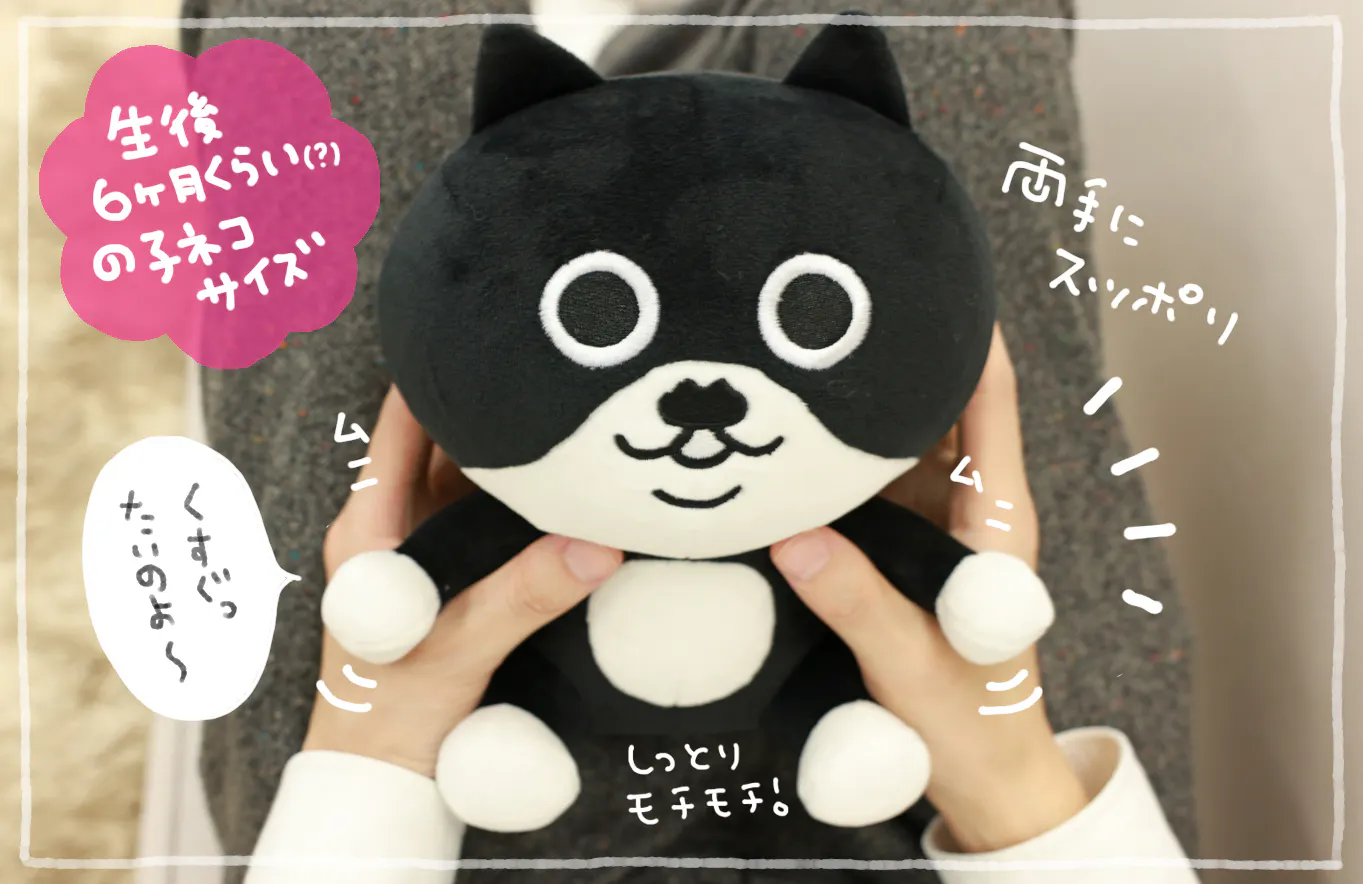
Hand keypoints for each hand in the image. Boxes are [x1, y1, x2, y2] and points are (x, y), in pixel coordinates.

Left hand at [304, 386, 622, 777]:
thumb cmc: (390, 713)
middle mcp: (393, 527)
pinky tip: (563, 487)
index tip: (486, 335)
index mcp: (370, 528)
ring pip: (469, 479)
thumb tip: (600, 544)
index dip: (434, 376)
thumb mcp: (459, 648)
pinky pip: (488, 518)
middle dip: (487, 407)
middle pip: (440, 442)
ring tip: (564, 413)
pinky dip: (521, 499)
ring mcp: (424, 550)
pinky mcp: (453, 575)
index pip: (397, 425)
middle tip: (546, 370)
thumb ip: (526, 595)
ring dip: (509, 454)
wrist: (383, 776)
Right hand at [771, 326, 1087, 852]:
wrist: (989, 776)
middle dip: (898, 356)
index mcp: (995, 520)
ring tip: (804, 363)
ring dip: (864, 409)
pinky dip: (844, 460)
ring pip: (903, 442)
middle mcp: (973, 508)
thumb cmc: (971, 723)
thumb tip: (794, 534)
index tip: (930, 274)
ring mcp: (940, 525)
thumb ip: (856, 600)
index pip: (989, 401)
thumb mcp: (911, 664)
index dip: (968, 333)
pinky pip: (877, 483)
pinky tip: (797, 448)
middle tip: (833, 309)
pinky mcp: (911, 548)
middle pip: (940, 407)